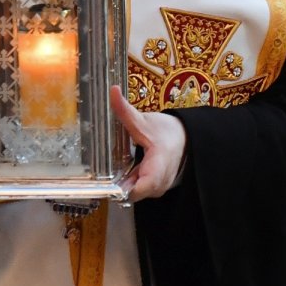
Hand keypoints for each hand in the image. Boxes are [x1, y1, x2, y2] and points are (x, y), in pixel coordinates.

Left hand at [110, 86, 186, 201]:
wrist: (186, 139)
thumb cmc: (167, 132)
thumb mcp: (145, 121)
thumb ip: (125, 111)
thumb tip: (112, 91)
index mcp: (160, 163)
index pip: (145, 185)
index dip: (127, 188)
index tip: (110, 183)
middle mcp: (161, 181)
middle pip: (135, 193)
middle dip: (117, 188)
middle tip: (98, 179)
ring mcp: (158, 187)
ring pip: (136, 194)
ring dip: (122, 187)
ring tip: (105, 178)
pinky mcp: (154, 188)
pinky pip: (138, 191)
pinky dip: (128, 185)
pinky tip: (116, 177)